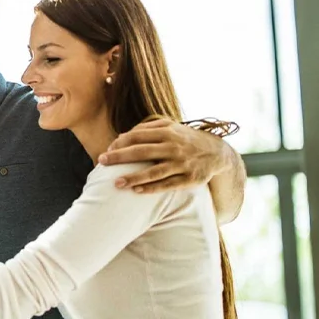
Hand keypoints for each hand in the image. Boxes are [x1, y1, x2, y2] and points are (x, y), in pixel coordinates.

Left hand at [98, 118, 235, 193]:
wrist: (217, 152)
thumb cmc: (186, 139)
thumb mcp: (171, 127)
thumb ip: (148, 129)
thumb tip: (122, 136)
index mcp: (168, 132)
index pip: (138, 136)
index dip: (121, 142)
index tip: (107, 149)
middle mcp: (174, 147)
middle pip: (142, 152)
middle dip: (120, 157)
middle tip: (101, 162)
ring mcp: (182, 164)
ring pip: (154, 172)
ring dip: (134, 178)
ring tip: (116, 183)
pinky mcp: (189, 179)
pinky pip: (167, 185)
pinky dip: (151, 188)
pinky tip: (136, 191)